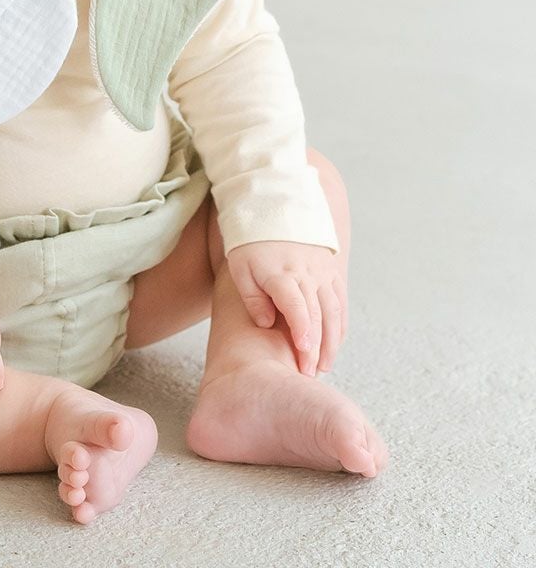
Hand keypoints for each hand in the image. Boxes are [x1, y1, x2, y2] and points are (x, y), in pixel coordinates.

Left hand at [224, 240, 346, 375]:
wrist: (275, 207)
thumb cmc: (250, 242)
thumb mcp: (239, 268)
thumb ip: (252, 297)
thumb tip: (266, 323)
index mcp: (281, 272)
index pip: (296, 305)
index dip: (301, 329)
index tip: (303, 351)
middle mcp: (307, 272)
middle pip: (316, 314)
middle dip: (315, 347)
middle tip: (308, 374)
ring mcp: (323, 271)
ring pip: (333, 311)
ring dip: (331, 341)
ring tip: (323, 367)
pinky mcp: (332, 271)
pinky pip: (340, 302)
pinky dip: (339, 325)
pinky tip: (334, 344)